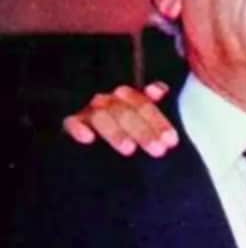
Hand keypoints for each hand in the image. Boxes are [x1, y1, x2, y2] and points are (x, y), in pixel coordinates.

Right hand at [62, 81, 177, 157]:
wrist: (101, 158)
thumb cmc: (133, 138)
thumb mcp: (148, 127)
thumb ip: (156, 109)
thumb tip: (159, 89)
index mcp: (132, 98)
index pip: (145, 104)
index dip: (159, 122)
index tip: (171, 141)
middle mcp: (112, 100)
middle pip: (127, 111)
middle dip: (144, 131)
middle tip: (158, 150)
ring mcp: (91, 110)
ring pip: (102, 116)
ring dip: (116, 132)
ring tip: (130, 150)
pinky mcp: (73, 123)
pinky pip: (72, 122)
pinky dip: (78, 128)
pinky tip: (88, 138)